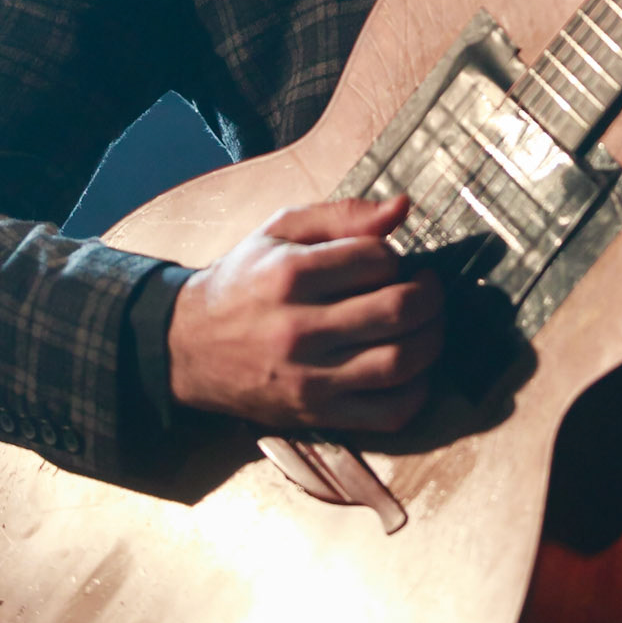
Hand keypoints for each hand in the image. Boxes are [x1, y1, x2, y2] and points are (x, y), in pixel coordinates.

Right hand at [167, 192, 444, 433]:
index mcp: (292, 275)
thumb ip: (343, 215)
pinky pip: (388, 414)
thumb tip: (403, 207)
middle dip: (429, 294)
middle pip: (398, 310)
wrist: (189, 347)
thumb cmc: (244, 279)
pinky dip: (418, 392)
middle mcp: (301, 328)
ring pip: (400, 362)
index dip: (394, 256)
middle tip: (427, 286)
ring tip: (428, 321)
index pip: (377, 259)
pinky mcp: (317, 415)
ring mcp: (310, 378)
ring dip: (432, 338)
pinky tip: (416, 369)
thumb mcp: (280, 230)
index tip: (386, 261)